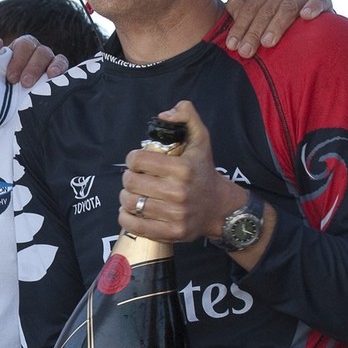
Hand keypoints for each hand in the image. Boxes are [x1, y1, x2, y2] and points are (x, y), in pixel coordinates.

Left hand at [0, 34, 67, 86]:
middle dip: (31, 66)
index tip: (11, 77)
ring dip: (42, 68)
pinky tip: (53, 76)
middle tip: (23, 83)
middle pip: (39, 50)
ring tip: (36, 84)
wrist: (1, 105)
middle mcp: (36, 53)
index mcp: (19, 50)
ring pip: (50, 56)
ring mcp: (48, 63)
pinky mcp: (58, 75)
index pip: (24, 45)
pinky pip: (62, 64)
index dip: (19, 59)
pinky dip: (59, 67)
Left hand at [117, 100, 244, 242]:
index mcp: (183, 168)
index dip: (133, 158)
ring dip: (126, 196)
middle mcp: (179, 192)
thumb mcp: (201, 139)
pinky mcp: (171, 232)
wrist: (220, 208)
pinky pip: (134, 226)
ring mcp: (175, 215)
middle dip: (129, 177)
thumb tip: (164, 115)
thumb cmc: (204, 172)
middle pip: (130, 181)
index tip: (139, 162)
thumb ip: (186, 116)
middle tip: (137, 178)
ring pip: (130, 203)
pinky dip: (126, 217)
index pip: (138, 159)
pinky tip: (132, 211)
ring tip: (135, 193)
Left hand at [224, 0, 332, 57]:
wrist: (311, 15)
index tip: (232, 46)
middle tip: (246, 52)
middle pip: (265, 10)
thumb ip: (241, 15)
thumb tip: (231, 34)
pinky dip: (312, 7)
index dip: (239, 27)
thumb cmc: (275, 18)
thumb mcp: (256, 14)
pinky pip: (317, 0)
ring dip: (276, 26)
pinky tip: (306, 16)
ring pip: (286, 7)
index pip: (248, 7)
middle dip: (253, 32)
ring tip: (267, 43)